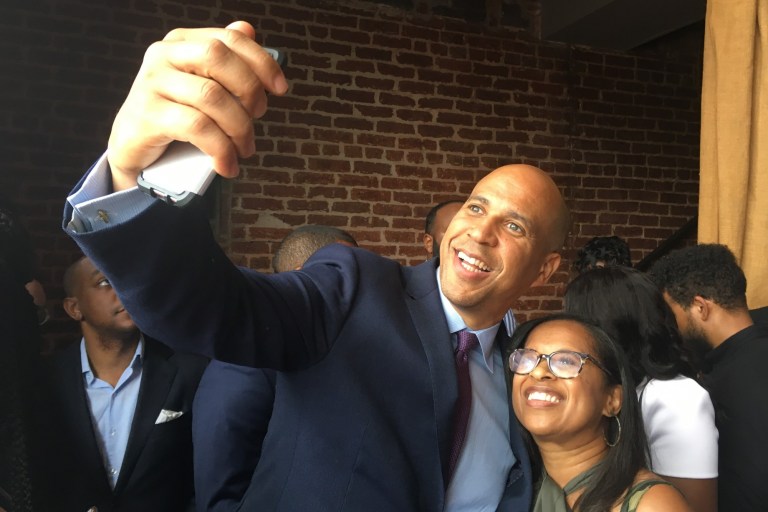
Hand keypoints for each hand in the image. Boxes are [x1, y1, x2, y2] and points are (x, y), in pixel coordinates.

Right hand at [106, 21, 287, 190]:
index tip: (280, 88)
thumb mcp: (201, 84)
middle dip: (249, 90)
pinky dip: (220, 149)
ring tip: (244, 149)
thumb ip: (224, 60)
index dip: (261, 61)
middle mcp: (163, 56)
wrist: (133, 146)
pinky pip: (197, 128)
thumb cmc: (175, 114)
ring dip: (238, 128)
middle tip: (257, 117)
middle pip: (218, 58)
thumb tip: (248, 30)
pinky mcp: (147, 115)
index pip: (229, 39)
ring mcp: (151, 83)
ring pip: (212, 97)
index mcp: (181, 42)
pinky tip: (226, 163)